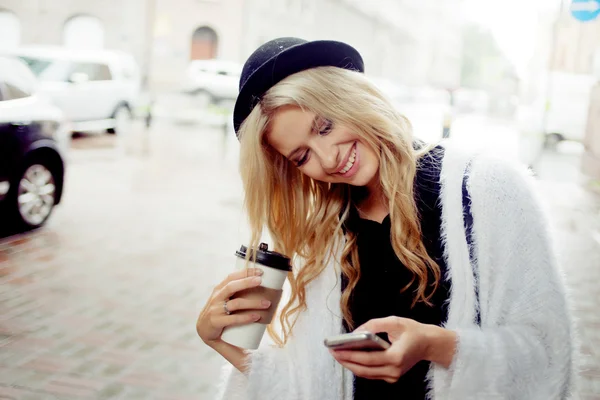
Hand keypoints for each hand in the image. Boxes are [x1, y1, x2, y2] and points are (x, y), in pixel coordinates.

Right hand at [196, 268, 270, 346]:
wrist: (203, 330)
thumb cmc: (218, 312)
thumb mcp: (223, 299)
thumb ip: (236, 292)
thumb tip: (257, 284)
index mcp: (219, 290)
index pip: (231, 277)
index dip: (245, 272)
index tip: (260, 271)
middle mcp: (217, 297)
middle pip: (232, 286)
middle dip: (247, 282)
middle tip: (261, 281)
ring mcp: (216, 310)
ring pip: (236, 303)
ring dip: (253, 303)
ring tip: (267, 303)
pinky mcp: (217, 322)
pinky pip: (234, 319)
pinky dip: (246, 317)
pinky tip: (256, 317)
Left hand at [329, 316, 455, 383]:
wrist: (429, 344)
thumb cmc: (413, 331)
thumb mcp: (394, 321)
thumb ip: (374, 325)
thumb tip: (355, 332)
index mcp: (396, 357)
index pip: (367, 359)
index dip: (349, 354)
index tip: (335, 349)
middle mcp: (394, 370)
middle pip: (363, 369)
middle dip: (345, 360)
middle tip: (331, 351)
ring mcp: (393, 376)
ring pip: (366, 374)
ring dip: (350, 364)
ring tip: (337, 354)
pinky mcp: (392, 377)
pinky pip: (371, 374)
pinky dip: (359, 366)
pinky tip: (349, 357)